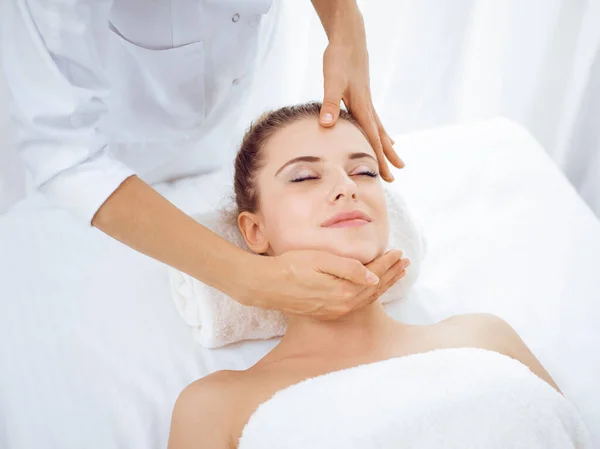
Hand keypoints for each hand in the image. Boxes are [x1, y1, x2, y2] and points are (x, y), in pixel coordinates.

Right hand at [241, 249, 409, 319]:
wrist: (267, 286)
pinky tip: (372, 290)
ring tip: (396, 275)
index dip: (388, 263)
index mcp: (344, 290)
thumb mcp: (321, 261)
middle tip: (405, 263)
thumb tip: (373, 276)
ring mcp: (335, 311)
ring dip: (383, 286)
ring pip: (367, 298)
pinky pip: (356, 304)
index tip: (399, 252)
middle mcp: (343, 305)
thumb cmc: (291, 267)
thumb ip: (349, 268)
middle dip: (391, 274)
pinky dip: (369, 295)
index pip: (374, 274)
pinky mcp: (327, 312)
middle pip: (374, 288)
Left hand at [318, 10, 403, 180]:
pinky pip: (373, 120)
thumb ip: (330, 103)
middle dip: (387, 158)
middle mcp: (367, 107)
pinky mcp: (362, 96)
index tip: (386, 175)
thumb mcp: (332, 81)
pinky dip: (379, 131)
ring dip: (386, 146)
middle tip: (394, 177)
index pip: (372, 139)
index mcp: (362, 108)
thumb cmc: (339, 59)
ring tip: (396, 159)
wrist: (348, 38)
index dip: (379, 159)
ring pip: (379, 130)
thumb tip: (327, 125)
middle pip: (380, 138)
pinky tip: (381, 133)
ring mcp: (367, 102)